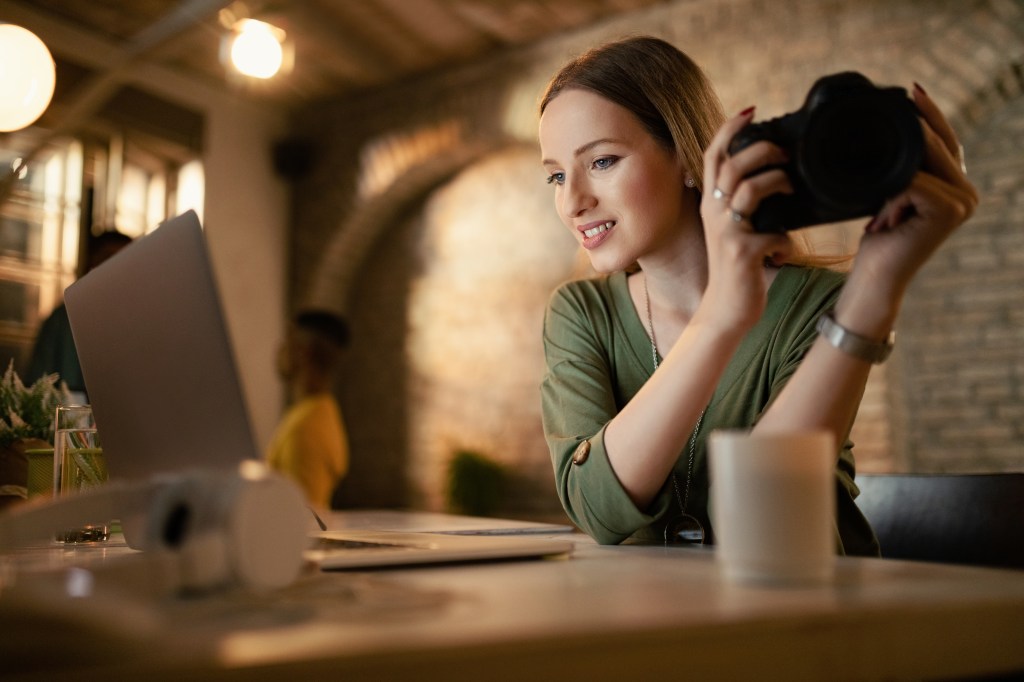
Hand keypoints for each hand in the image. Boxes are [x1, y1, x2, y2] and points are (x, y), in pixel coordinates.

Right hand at [697, 107, 793, 331]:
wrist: (726, 310)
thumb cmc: (737, 268)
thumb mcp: (734, 230)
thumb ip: (744, 205)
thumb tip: (776, 178)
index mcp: (711, 204)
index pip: (713, 156)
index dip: (729, 130)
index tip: (751, 111)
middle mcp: (714, 213)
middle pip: (732, 165)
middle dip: (762, 150)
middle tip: (786, 152)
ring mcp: (727, 232)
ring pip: (749, 190)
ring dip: (777, 182)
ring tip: (791, 187)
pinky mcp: (743, 252)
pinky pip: (773, 232)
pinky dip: (786, 240)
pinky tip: (785, 253)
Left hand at [850, 83, 978, 300]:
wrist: (876, 276)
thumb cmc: (878, 239)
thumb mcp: (889, 195)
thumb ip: (902, 168)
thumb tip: (897, 131)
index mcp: (956, 186)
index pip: (946, 139)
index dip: (930, 113)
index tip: (913, 89)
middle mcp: (967, 192)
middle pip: (937, 144)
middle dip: (909, 139)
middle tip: (889, 149)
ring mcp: (963, 201)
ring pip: (923, 161)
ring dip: (892, 183)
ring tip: (885, 215)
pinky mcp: (950, 210)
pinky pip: (912, 182)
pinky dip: (891, 198)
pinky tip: (887, 222)